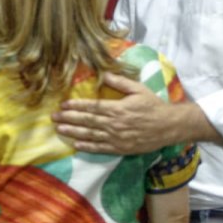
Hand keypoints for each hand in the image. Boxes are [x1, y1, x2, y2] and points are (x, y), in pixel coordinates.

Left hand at [53, 72, 199, 153]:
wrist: (169, 126)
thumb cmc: (153, 106)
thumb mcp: (138, 89)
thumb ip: (120, 82)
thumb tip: (103, 73)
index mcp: (117, 109)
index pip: (91, 107)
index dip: (75, 106)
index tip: (63, 104)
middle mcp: (114, 124)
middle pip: (87, 121)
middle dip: (68, 118)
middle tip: (53, 117)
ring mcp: (116, 138)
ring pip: (90, 135)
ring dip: (73, 132)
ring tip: (59, 129)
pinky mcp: (120, 149)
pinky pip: (100, 148)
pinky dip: (87, 147)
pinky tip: (76, 145)